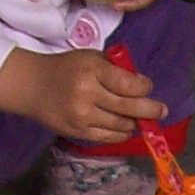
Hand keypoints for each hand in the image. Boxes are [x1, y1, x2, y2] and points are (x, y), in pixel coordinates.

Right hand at [0, 45, 163, 144]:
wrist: (32, 86)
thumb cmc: (65, 68)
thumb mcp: (90, 57)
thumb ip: (115, 68)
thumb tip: (142, 86)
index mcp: (92, 71)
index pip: (129, 84)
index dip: (145, 87)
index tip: (147, 86)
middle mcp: (88, 94)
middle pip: (130, 108)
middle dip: (151, 110)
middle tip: (161, 110)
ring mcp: (82, 116)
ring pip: (122, 125)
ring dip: (135, 123)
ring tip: (139, 119)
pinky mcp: (78, 132)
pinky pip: (109, 137)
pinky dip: (121, 133)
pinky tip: (125, 127)